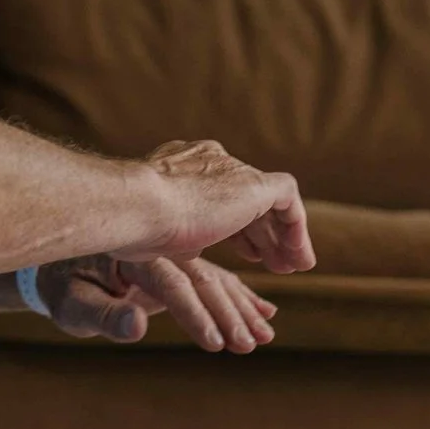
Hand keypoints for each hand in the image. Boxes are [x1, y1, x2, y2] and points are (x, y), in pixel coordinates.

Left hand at [45, 254, 280, 352]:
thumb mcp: (73, 306)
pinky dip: (243, 297)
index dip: (194, 314)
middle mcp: (161, 245)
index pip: (173, 283)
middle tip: (251, 345)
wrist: (59, 264)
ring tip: (267, 336)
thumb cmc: (61, 289)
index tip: (214, 343)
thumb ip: (104, 316)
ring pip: (217, 278)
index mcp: (136, 251)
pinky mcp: (181, 262)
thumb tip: (135, 327)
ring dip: (243, 308)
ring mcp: (174, 252)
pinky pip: (219, 278)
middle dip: (229, 314)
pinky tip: (266, 313)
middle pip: (203, 278)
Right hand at [129, 140, 315, 273]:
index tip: (247, 252)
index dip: (237, 226)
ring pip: (270, 201)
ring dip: (282, 237)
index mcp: (181, 166)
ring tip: (292, 268)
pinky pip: (287, 200)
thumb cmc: (129, 226)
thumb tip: (185, 248)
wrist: (135, 207)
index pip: (220, 195)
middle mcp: (209, 160)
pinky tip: (299, 259)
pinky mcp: (252, 183)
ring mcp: (230, 168)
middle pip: (246, 199)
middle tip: (274, 263)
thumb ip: (173, 233)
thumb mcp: (152, 230)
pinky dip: (296, 229)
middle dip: (262, 233)